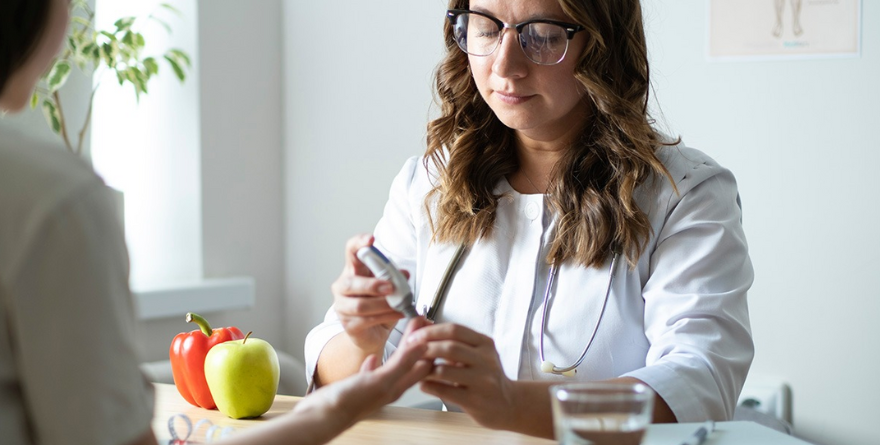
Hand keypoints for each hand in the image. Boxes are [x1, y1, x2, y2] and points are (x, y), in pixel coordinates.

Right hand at [293, 319, 431, 425]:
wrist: (320, 416)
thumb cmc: (347, 403)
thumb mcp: (380, 380)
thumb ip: (402, 364)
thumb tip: (423, 347)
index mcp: (397, 386)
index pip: (422, 363)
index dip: (427, 343)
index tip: (427, 325)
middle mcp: (388, 388)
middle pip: (411, 362)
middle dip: (417, 342)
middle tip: (420, 322)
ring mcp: (374, 387)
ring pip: (395, 365)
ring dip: (403, 348)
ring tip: (405, 332)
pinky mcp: (359, 386)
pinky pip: (373, 372)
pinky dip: (377, 361)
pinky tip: (372, 358)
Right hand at [330, 234, 407, 352]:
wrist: (372, 334)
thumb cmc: (379, 306)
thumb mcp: (391, 288)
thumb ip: (396, 278)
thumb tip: (405, 274)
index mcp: (354, 271)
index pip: (351, 251)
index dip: (359, 243)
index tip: (371, 240)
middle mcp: (343, 286)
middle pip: (351, 282)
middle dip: (372, 284)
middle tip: (391, 287)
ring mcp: (342, 306)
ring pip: (360, 304)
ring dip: (383, 304)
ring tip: (399, 305)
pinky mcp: (348, 324)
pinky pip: (366, 320)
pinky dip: (386, 317)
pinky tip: (399, 314)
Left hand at [412, 323, 517, 429]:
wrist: (508, 404)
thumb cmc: (485, 377)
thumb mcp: (478, 354)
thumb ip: (455, 342)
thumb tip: (423, 327)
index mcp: (485, 344)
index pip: (455, 330)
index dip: (431, 331)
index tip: (414, 335)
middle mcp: (486, 360)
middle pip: (450, 347)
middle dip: (425, 347)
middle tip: (409, 351)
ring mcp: (482, 381)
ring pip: (445, 370)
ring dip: (424, 369)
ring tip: (415, 369)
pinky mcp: (476, 401)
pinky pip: (445, 391)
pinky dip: (430, 386)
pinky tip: (424, 384)